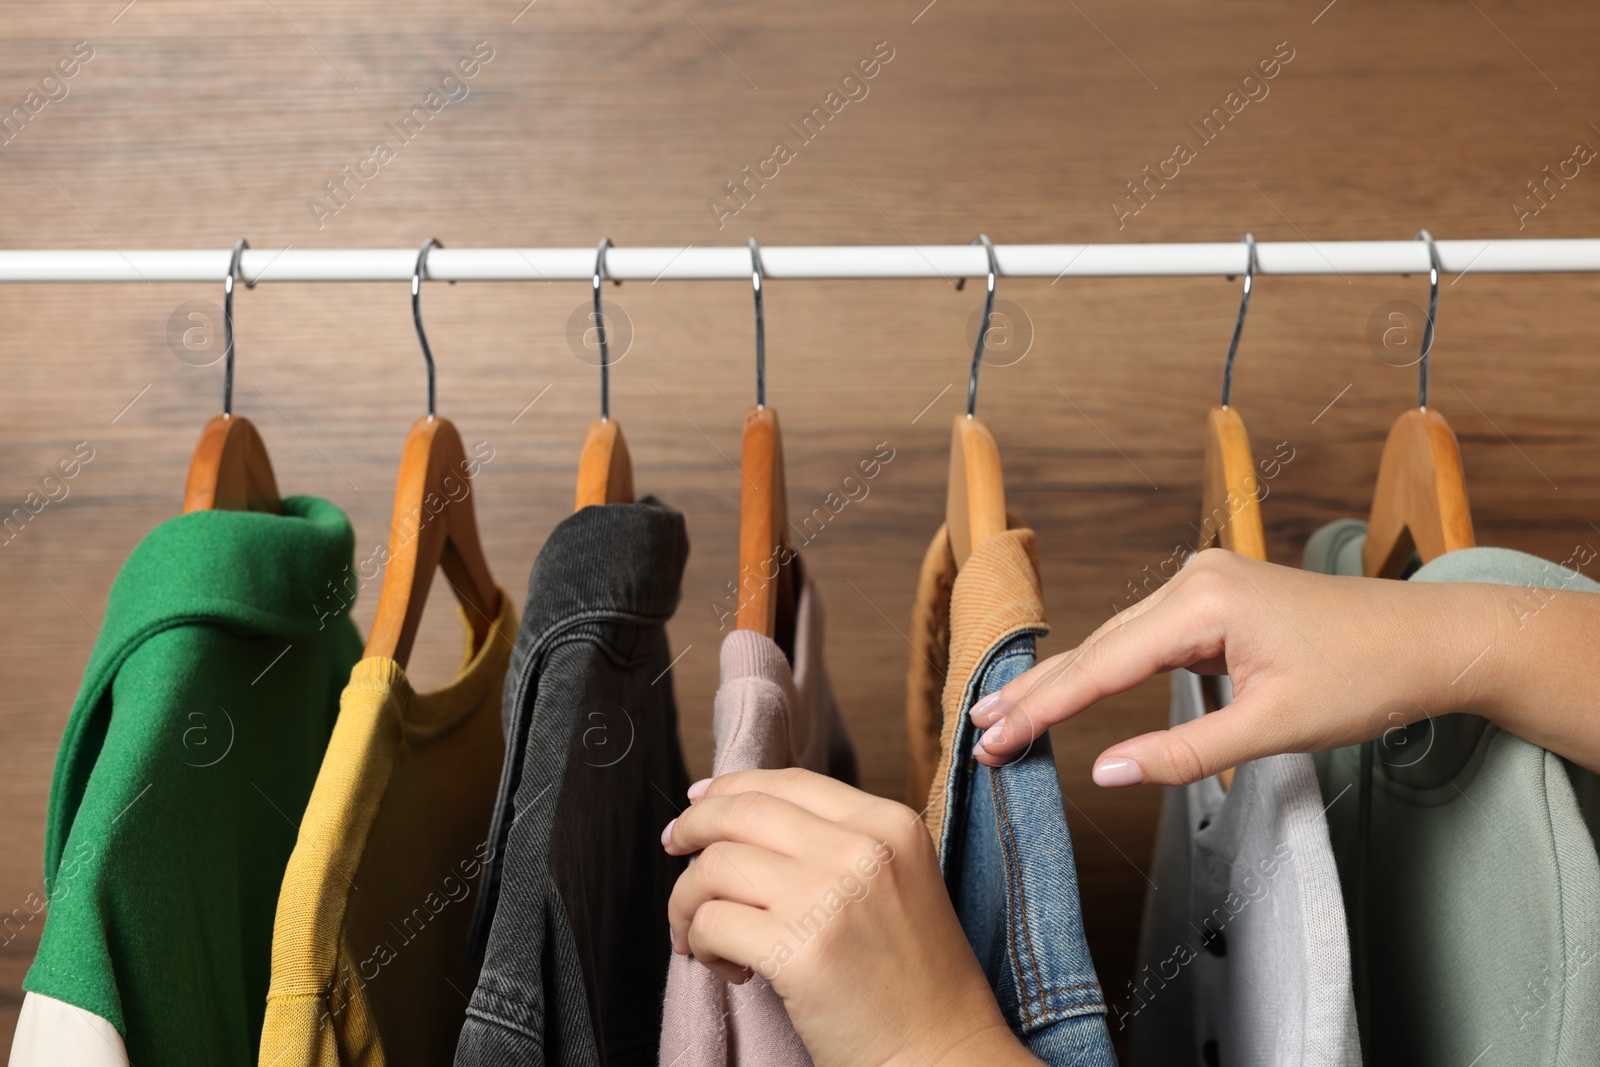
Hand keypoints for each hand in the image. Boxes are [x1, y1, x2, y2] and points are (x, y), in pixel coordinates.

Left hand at [662, 768, 1037, 1066]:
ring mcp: (830, 898)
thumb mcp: (897, 882)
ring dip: (689, 901)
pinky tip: (729, 968)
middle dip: (692, 829)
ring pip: (715, 867)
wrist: (944, 1056)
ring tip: (703, 934)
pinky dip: (699, 943)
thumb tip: (736, 814)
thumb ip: (835, 844)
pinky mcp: (799, 953)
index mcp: (890, 825)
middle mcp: (862, 850)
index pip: (788, 783)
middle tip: (673, 849)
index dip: (730, 787)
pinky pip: (711, 924)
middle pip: (741, 812)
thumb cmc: (915, 982)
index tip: (698, 803)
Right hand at [969, 547, 1592, 785]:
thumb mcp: (1272, 729)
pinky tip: (1072, 685)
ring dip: (1064, 681)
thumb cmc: (1366, 678)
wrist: (1433, 639)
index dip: (1042, 708)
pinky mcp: (1216, 599)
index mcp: (1201, 602)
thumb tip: (1107, 774)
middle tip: (979, 734)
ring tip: (1005, 712)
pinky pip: (1143, 637)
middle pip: (1096, 647)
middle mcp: (1193, 581)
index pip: (1100, 666)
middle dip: (1036, 694)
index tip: (993, 740)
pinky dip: (1104, 668)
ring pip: (1115, 641)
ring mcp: (1203, 585)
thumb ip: (1185, 753)